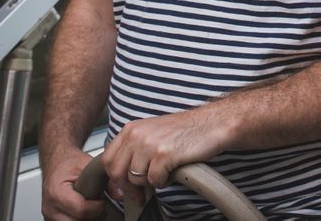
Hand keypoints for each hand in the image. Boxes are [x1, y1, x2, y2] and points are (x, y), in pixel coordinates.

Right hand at [41, 148, 106, 220]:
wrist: (56, 162)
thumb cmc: (68, 162)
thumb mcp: (88, 164)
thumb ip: (106, 179)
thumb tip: (120, 193)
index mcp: (56, 192)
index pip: (81, 210)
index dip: (96, 207)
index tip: (103, 201)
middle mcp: (50, 206)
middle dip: (93, 215)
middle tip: (99, 205)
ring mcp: (50, 214)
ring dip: (86, 218)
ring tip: (92, 207)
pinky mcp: (52, 219)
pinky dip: (79, 219)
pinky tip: (85, 211)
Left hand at [101, 108, 229, 191]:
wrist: (212, 124)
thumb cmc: (186, 130)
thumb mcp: (152, 132)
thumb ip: (134, 148)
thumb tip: (120, 177)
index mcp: (131, 129)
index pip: (108, 159)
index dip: (114, 179)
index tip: (122, 189)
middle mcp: (137, 134)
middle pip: (117, 172)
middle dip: (128, 188)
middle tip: (139, 195)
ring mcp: (149, 144)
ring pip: (135, 179)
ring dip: (149, 183)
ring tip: (163, 175)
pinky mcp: (164, 154)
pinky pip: (154, 181)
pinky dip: (163, 182)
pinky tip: (172, 172)